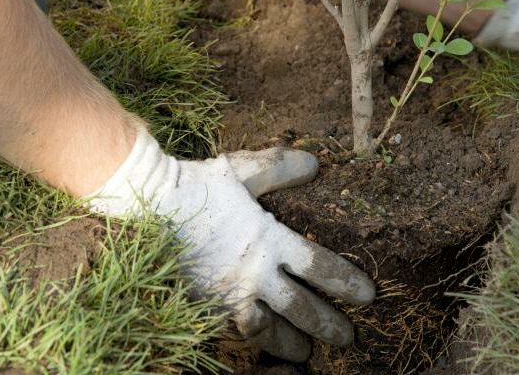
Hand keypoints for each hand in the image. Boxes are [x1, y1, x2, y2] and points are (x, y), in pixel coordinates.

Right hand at [90, 130, 374, 361]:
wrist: (151, 203)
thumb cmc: (200, 185)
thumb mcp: (243, 170)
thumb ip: (280, 168)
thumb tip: (316, 164)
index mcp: (268, 239)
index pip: (318, 266)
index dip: (345, 283)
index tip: (366, 296)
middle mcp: (253, 272)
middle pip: (301, 308)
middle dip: (328, 324)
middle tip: (348, 337)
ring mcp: (229, 292)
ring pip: (269, 329)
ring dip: (292, 343)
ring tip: (308, 353)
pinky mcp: (206, 303)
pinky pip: (235, 330)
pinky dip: (254, 341)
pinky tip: (263, 346)